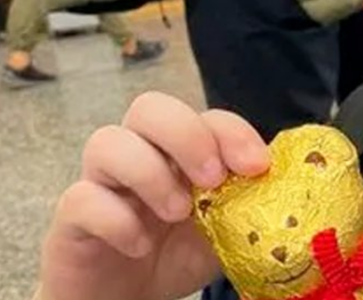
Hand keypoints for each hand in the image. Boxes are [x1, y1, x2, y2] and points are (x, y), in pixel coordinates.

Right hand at [37, 93, 269, 299]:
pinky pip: (82, 198)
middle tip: (212, 179)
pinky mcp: (72, 217)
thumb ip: (250, 204)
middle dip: (187, 136)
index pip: (205, 116)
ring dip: (150, 173)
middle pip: (149, 107)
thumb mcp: (226, 230)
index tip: (256, 166)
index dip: (232, 132)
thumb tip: (290, 187)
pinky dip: (116, 219)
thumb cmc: (174, 256)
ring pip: (106, 141)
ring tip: (177, 213)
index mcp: (180, 152)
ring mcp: (101, 182)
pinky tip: (140, 245)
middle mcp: (139, 155)